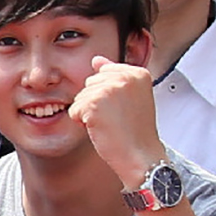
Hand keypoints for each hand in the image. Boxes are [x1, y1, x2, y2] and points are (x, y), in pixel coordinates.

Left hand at [69, 59, 165, 185]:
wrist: (141, 156)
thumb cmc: (135, 131)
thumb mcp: (131, 97)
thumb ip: (114, 76)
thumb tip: (96, 60)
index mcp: (138, 72)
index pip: (105, 71)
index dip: (108, 95)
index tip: (125, 109)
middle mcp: (125, 76)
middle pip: (90, 83)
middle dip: (97, 103)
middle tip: (118, 119)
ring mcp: (109, 89)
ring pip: (81, 97)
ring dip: (89, 114)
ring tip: (111, 124)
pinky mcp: (94, 103)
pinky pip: (75, 110)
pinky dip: (83, 123)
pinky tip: (102, 129)